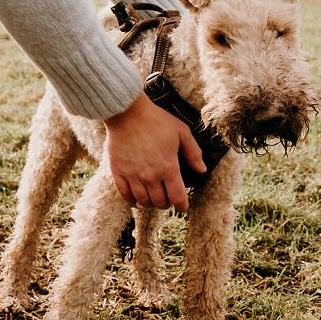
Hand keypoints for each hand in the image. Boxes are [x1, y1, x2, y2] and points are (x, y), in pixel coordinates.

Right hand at [102, 93, 205, 211]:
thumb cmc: (156, 120)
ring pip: (143, 201)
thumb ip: (193, 153)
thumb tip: (202, 170)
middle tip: (167, 200)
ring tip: (153, 200)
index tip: (183, 207)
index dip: (182, 206)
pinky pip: (125, 194)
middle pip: (160, 202)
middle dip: (166, 204)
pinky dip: (131, 201)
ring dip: (150, 204)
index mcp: (168, 167)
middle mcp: (151, 176)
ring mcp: (133, 175)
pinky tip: (136, 200)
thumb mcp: (181, 132)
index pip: (177, 197)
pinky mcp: (118, 172)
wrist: (127, 113)